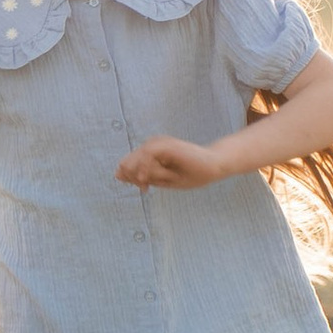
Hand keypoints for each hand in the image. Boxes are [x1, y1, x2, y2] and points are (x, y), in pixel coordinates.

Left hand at [117, 134, 234, 191]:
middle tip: (144, 187)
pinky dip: (143, 167)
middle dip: (134, 176)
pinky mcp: (167, 145)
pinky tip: (144, 179)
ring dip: (141, 174)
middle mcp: (153, 144)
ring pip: (138, 159)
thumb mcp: (164, 180)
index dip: (131, 177)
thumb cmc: (191, 173)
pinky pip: (147, 154)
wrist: (214, 167)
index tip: (144, 190)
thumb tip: (118, 174)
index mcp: (152, 152)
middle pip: (130, 161)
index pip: (129, 163)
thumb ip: (143, 176)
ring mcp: (160, 143)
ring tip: (147, 184)